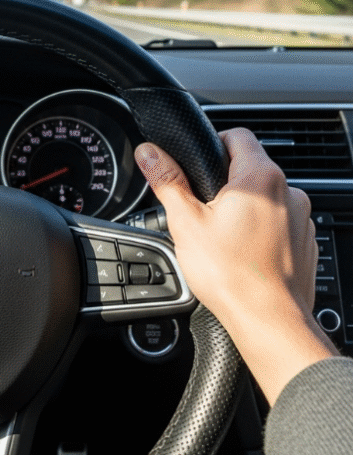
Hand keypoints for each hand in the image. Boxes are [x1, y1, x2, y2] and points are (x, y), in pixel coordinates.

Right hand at [134, 128, 335, 404]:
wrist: (267, 319)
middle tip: (201, 211)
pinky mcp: (305, 241)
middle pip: (250, 168)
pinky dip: (260, 231)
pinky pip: (278, 222)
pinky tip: (240, 253)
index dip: (212, 144)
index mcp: (259, 177)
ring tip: (220, 239)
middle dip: (223, 184)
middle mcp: (289, 191)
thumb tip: (149, 152)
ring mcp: (301, 217)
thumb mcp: (186, 222)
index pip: (237, 135)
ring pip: (265, 198)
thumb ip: (167, 181)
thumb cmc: (230, 274)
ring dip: (243, 209)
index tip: (196, 164)